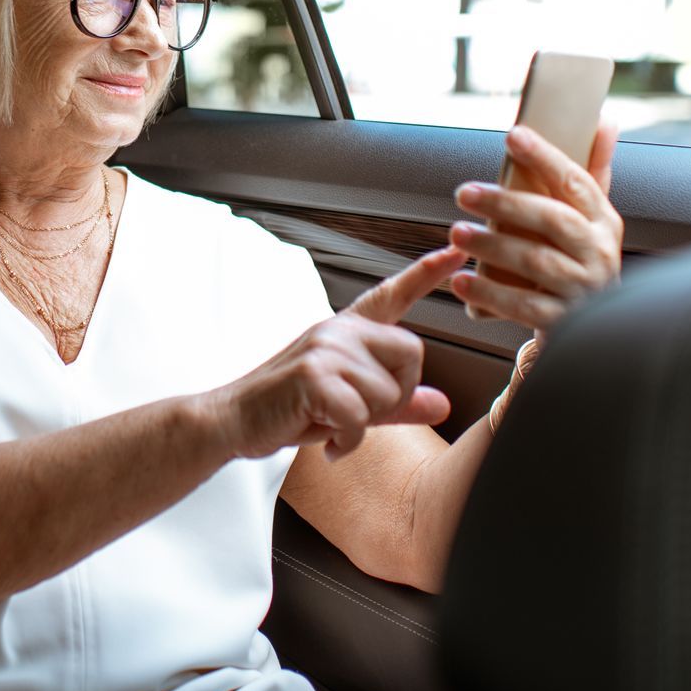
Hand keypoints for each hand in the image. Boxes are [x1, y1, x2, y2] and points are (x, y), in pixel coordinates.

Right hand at [207, 251, 459, 462]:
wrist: (233, 419)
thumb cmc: (288, 408)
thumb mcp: (350, 405)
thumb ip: (397, 404)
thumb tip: (442, 405)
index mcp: (347, 330)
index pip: (393, 294)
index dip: (426, 273)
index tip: (457, 249)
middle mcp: (339, 330)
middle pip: (412, 355)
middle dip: (395, 394)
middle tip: (357, 412)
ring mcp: (325, 349)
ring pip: (387, 392)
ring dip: (364, 424)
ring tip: (330, 422)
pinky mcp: (313, 376)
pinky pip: (360, 418)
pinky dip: (346, 441)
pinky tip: (326, 440)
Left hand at [448, 122, 622, 332]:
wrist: (593, 329)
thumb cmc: (580, 261)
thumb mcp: (591, 220)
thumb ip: (593, 172)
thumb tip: (603, 122)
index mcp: (604, 222)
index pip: (577, 181)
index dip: (546, 157)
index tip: (513, 135)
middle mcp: (599, 253)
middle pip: (553, 221)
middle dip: (506, 204)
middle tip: (464, 193)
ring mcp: (583, 289)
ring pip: (536, 263)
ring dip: (492, 247)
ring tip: (458, 233)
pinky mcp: (563, 321)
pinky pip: (523, 307)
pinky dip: (490, 295)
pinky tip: (462, 282)